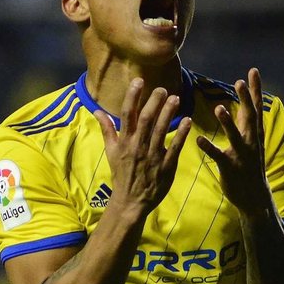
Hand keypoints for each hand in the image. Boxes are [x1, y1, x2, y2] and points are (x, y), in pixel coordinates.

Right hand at [97, 79, 191, 215]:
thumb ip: (107, 130)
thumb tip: (97, 111)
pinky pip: (175, 148)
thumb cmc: (121, 175)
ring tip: (176, 98)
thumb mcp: (111, 152)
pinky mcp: (166, 167)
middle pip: (147, 119)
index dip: (133, 96)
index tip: (139, 81)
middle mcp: (138, 147)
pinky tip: (187, 120)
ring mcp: (153, 157)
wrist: (130, 202)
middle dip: (154, 102)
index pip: (127, 115)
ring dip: (169, 113)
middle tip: (162, 89)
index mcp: (125, 142)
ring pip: (161, 131)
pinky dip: (181, 134)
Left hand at [196, 67, 272, 216]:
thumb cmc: (250, 166)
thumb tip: (247, 102)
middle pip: (250, 117)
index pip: (256, 107)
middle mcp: (251, 142)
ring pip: (235, 137)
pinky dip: (209, 147)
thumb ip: (248, 123)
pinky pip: (219, 156)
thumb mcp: (253, 142)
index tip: (253, 70)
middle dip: (246, 99)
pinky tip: (198, 139)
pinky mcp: (230, 168)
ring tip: (219, 108)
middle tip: (240, 82)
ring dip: (227, 122)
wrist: (255, 198)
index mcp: (254, 134)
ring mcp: (242, 156)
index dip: (255, 89)